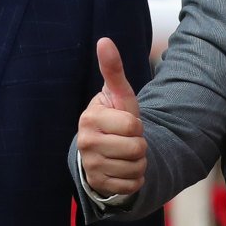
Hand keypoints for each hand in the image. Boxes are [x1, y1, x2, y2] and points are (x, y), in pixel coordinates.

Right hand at [78, 38, 145, 197]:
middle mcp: (85, 142)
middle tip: (127, 141)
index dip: (137, 126)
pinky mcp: (98, 184)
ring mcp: (90, 165)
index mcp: (90, 118)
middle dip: (140, 146)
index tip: (125, 124)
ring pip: (136, 168)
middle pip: (137, 149)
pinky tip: (123, 170)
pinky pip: (133, 185)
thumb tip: (104, 40)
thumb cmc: (115, 118)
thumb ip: (113, 70)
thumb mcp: (118, 94)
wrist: (104, 148)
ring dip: (138, 163)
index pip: (133, 126)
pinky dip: (135, 179)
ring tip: (125, 154)